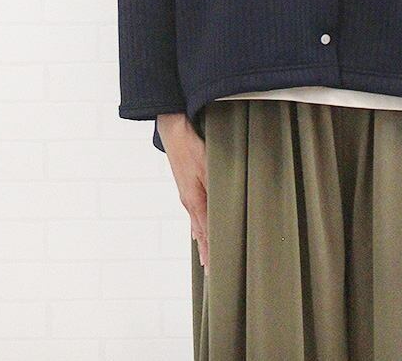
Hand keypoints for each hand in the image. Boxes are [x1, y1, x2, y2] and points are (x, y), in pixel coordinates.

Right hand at [157, 113, 208, 274]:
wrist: (173, 132)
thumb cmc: (191, 148)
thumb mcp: (210, 167)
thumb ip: (219, 187)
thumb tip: (227, 205)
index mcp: (195, 200)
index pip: (206, 232)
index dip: (210, 250)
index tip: (213, 268)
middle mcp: (189, 201)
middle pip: (200, 231)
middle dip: (206, 249)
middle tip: (210, 269)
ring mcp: (186, 194)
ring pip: (196, 222)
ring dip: (202, 238)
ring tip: (206, 255)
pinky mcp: (186, 187)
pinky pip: (193, 212)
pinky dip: (198, 224)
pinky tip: (199, 228)